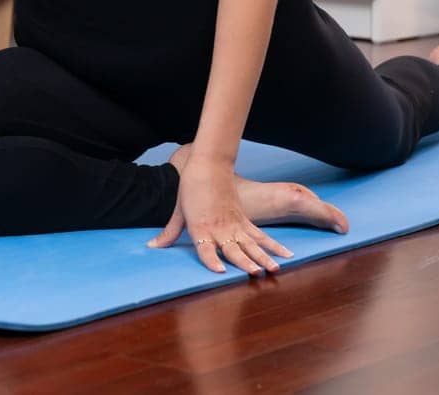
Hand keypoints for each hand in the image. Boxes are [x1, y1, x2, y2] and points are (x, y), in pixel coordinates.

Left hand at [146, 155, 293, 274]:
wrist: (208, 164)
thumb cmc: (190, 188)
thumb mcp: (178, 211)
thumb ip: (169, 233)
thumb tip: (152, 247)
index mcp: (201, 227)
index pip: (205, 249)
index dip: (212, 260)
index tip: (220, 271)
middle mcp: (220, 228)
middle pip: (234, 249)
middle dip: (245, 262)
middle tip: (255, 273)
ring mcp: (235, 224)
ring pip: (252, 244)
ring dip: (264, 257)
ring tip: (274, 269)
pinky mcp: (245, 219)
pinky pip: (261, 235)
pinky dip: (274, 245)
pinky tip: (286, 255)